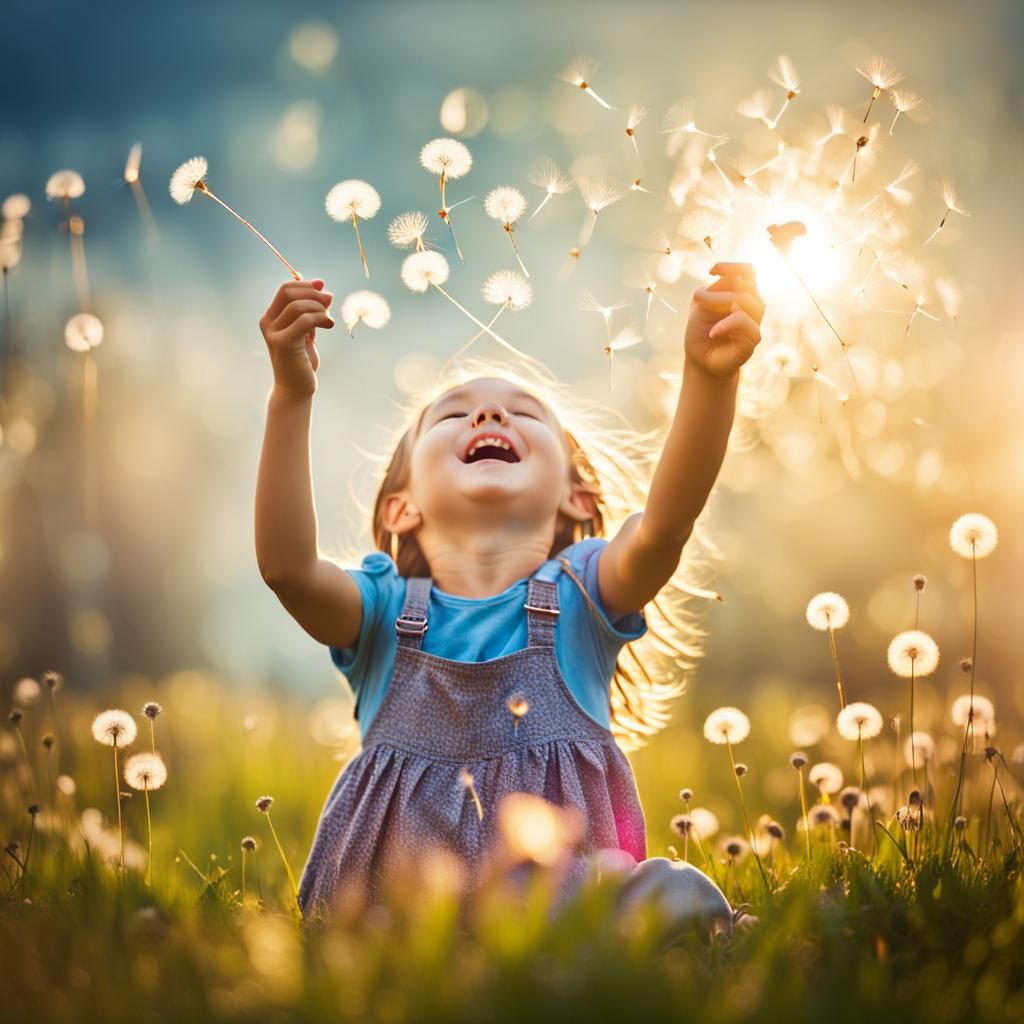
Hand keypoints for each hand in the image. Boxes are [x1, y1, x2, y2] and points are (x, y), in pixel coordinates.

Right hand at [259, 278, 334, 398]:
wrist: (295, 388)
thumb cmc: (302, 361)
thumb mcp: (306, 331)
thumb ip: (310, 311)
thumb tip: (321, 285)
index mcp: (271, 317)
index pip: (286, 289)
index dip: (306, 284)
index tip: (322, 285)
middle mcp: (268, 322)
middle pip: (290, 293)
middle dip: (314, 294)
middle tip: (330, 302)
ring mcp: (273, 333)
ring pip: (298, 306)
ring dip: (319, 308)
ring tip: (329, 319)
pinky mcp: (282, 343)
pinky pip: (304, 320)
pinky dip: (320, 318)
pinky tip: (329, 325)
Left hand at [684, 262, 764, 381]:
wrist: (701, 361)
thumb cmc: (701, 332)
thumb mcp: (701, 307)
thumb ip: (715, 291)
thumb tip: (727, 280)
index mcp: (741, 294)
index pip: (747, 272)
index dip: (730, 267)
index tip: (711, 271)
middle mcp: (752, 306)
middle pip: (746, 284)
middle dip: (719, 289)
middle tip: (698, 300)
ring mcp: (754, 322)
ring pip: (748, 301)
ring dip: (721, 302)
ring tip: (703, 313)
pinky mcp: (753, 339)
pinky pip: (745, 323)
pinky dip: (727, 324)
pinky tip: (713, 331)